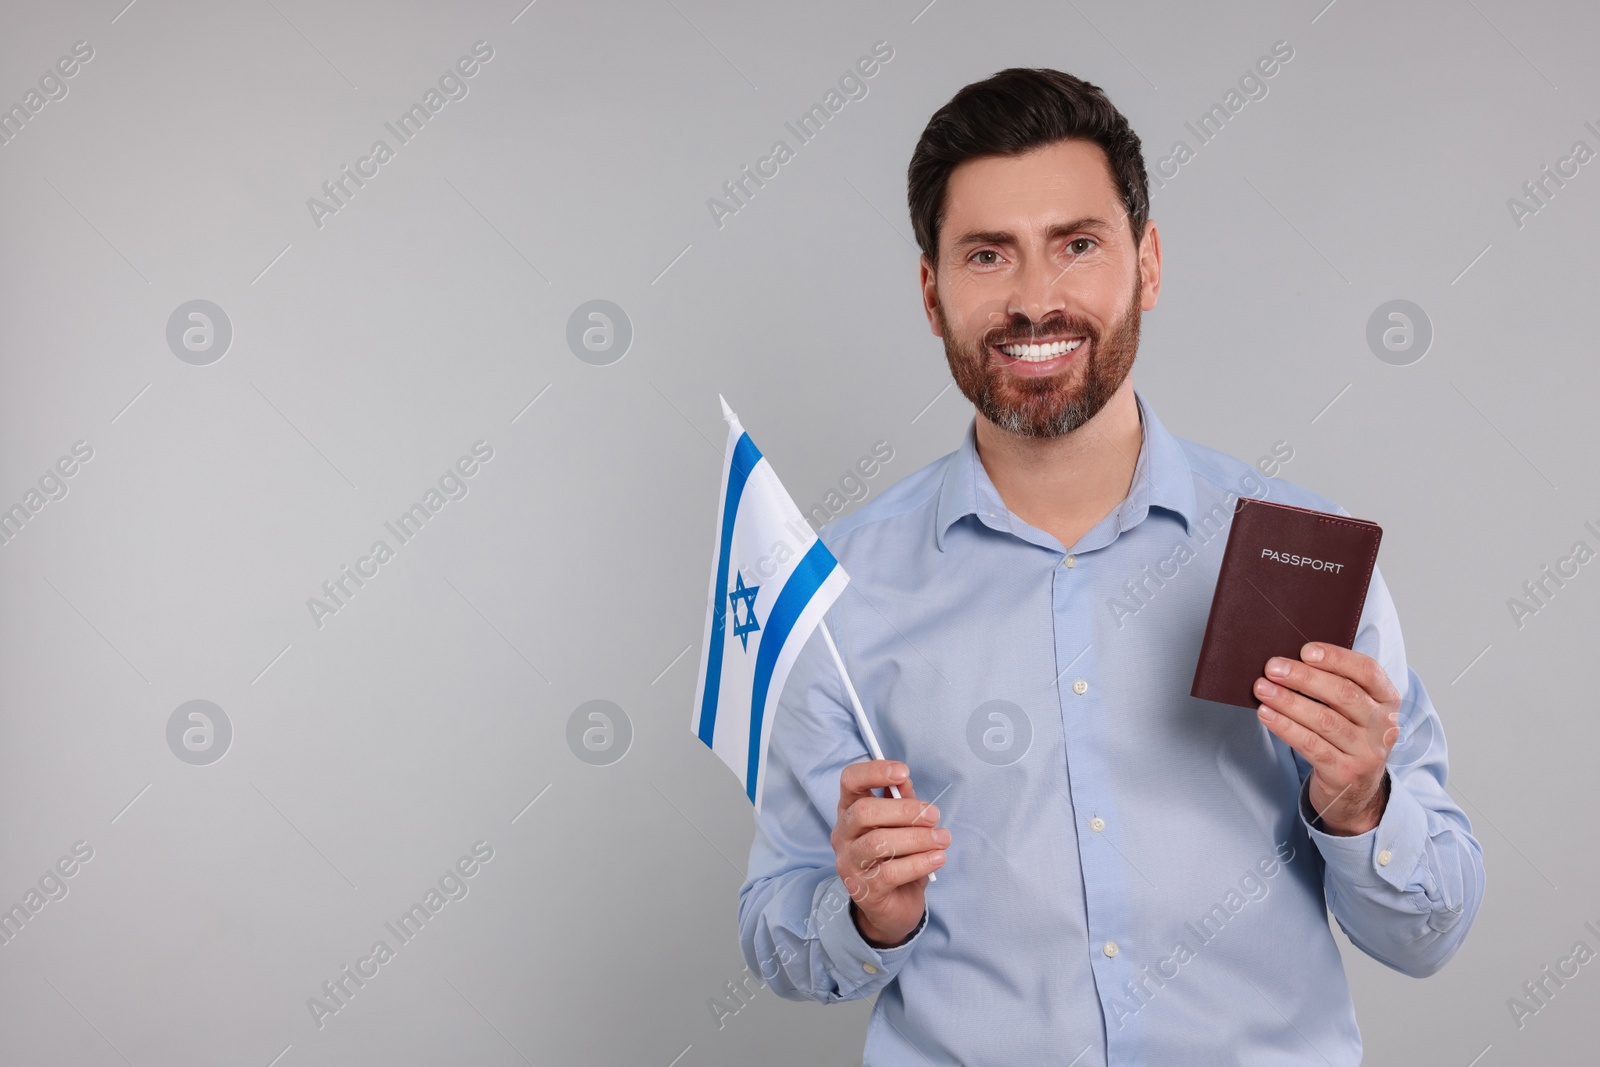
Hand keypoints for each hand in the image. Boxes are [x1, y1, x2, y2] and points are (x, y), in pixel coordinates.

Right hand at [831, 759, 948, 947]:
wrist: (894, 907)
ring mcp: (849, 863)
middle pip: (864, 812)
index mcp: (850, 810)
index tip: (903, 772)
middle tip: (933, 815)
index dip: (874, 772)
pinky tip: (937, 858)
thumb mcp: (902, 826)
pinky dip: (919, 862)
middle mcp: (843, 835)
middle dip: (904, 810)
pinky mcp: (863, 890)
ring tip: (942, 839)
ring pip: (878, 843)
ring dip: (917, 838)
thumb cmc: (898, 858)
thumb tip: (905, 780)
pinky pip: (891, 872)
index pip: (850, 781)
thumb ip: (901, 801)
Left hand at [1253, 642, 1401, 835]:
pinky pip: (1311, 744)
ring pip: (1324, 720)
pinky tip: (1266, 714)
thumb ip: (1333, 685)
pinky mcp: (1345, 772)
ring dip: (1288, 701)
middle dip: (1303, 677)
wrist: (1354, 792)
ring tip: (1262, 688)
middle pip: (1343, 694)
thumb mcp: (1352, 711)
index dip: (1336, 658)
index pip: (1367, 671)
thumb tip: (1290, 661)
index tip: (1305, 651)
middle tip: (1272, 668)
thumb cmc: (1345, 737)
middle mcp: (1384, 725)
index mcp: (1387, 700)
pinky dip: (1285, 727)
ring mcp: (1367, 752)